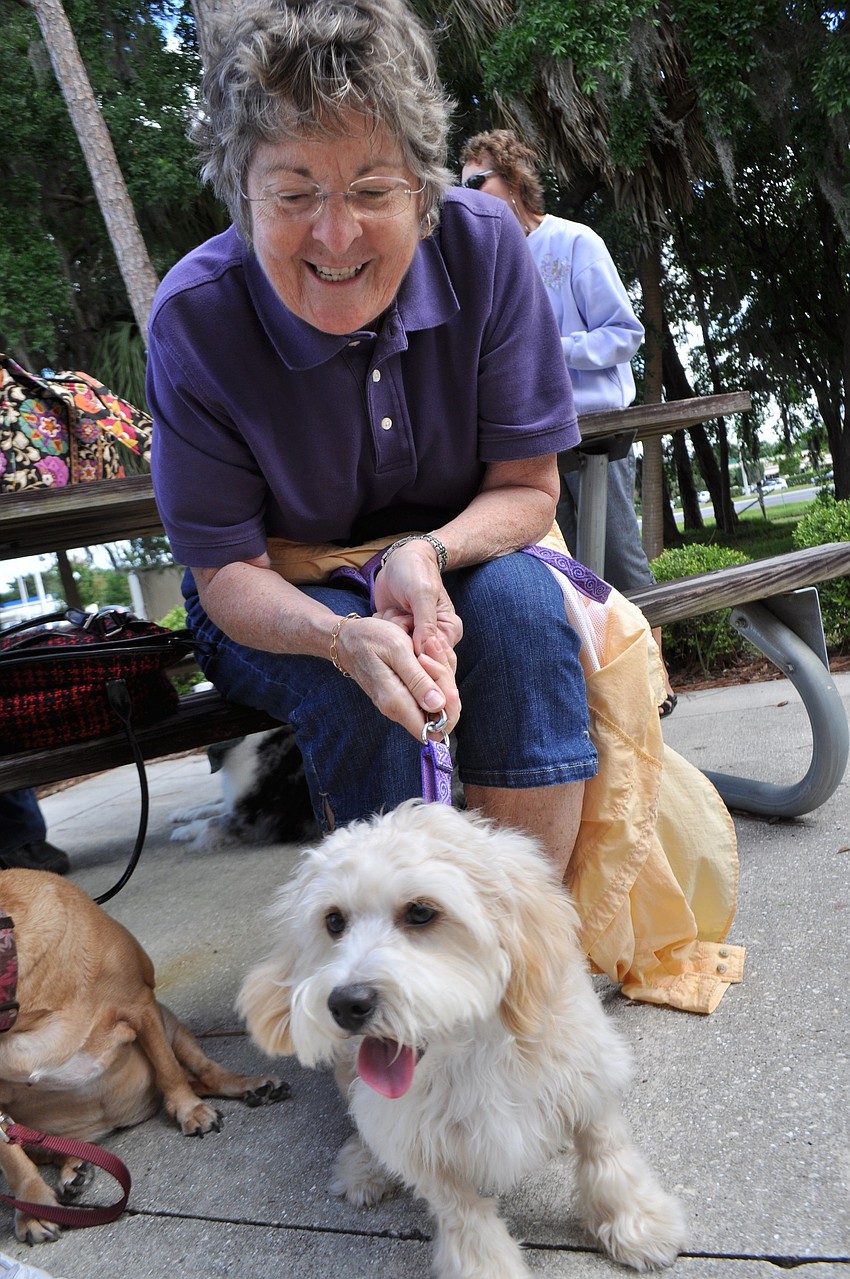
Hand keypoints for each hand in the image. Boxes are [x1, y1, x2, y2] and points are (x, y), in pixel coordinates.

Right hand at [333, 613, 460, 740]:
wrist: (347, 639)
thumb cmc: (370, 639)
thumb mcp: (398, 650)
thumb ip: (418, 680)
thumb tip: (438, 706)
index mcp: (396, 703)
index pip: (433, 732)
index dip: (449, 713)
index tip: (449, 687)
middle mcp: (398, 710)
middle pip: (440, 715)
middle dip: (447, 686)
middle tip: (436, 656)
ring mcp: (400, 703)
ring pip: (437, 701)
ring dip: (441, 675)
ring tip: (429, 648)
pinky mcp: (402, 694)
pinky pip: (428, 691)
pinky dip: (434, 673)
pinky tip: (427, 653)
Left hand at [373, 540, 462, 655]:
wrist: (400, 560)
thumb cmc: (416, 571)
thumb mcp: (422, 593)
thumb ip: (426, 623)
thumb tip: (425, 653)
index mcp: (449, 632)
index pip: (436, 658)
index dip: (417, 648)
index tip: (409, 624)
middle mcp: (434, 639)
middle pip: (414, 655)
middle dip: (401, 633)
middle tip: (400, 612)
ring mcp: (414, 637)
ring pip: (397, 649)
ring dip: (390, 628)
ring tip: (394, 610)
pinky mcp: (398, 634)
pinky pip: (386, 642)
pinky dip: (382, 626)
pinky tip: (385, 612)